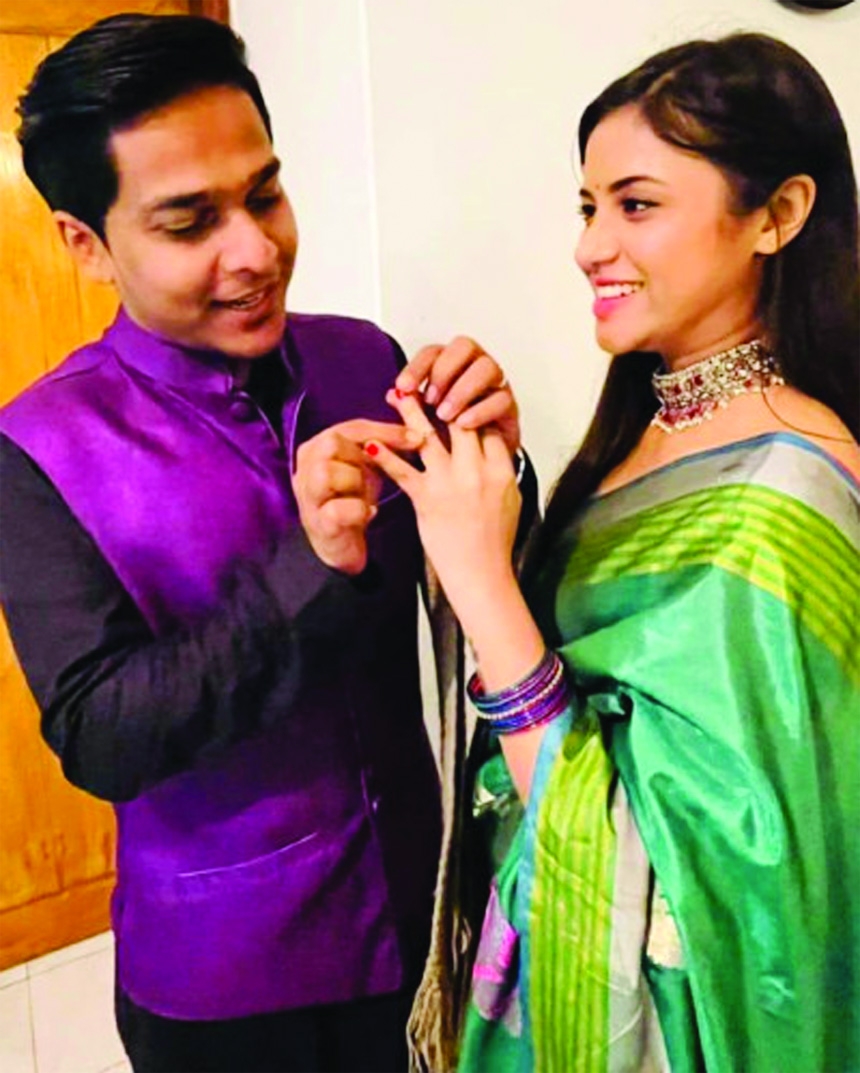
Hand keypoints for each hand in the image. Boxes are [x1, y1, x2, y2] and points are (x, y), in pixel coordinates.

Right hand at [293, 419, 421, 574]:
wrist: (342, 545)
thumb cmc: (352, 501)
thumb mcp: (365, 468)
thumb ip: (378, 446)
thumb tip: (415, 428)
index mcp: (315, 448)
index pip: (351, 428)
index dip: (385, 430)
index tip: (416, 436)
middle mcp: (304, 469)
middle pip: (333, 443)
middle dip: (364, 457)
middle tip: (377, 474)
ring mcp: (308, 497)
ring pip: (328, 472)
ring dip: (357, 483)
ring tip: (365, 497)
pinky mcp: (318, 524)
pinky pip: (339, 508)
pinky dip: (359, 510)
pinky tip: (367, 514)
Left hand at [366, 393, 520, 619]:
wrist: (481, 574)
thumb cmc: (496, 542)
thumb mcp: (512, 500)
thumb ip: (503, 471)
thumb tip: (498, 449)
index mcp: (501, 470)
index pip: (488, 425)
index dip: (473, 406)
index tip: (459, 392)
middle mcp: (477, 471)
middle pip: (460, 421)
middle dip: (443, 397)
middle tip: (426, 380)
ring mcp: (450, 484)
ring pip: (428, 436)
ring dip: (409, 412)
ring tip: (396, 393)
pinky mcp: (426, 499)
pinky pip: (403, 471)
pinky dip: (386, 456)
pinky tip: (371, 443)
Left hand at [393, 336, 519, 454]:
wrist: (476, 464)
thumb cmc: (450, 437)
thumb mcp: (424, 423)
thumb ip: (411, 408)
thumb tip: (392, 396)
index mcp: (450, 364)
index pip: (433, 352)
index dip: (417, 366)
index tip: (403, 387)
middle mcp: (473, 366)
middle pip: (464, 347)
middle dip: (444, 371)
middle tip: (429, 399)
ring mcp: (494, 383)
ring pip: (486, 368)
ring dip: (462, 390)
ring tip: (445, 415)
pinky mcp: (509, 405)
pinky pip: (501, 398)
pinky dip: (481, 410)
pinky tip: (464, 423)